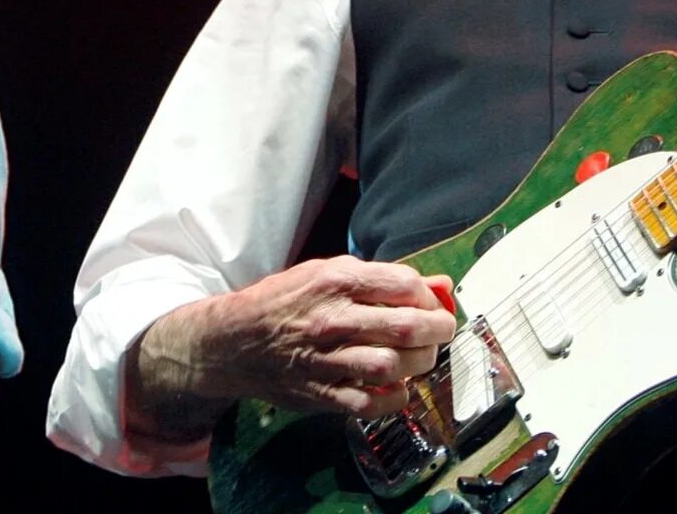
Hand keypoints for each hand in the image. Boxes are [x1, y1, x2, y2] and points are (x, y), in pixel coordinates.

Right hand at [135, 255, 455, 425]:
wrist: (235, 341)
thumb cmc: (284, 303)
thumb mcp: (326, 273)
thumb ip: (380, 279)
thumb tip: (438, 285)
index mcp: (335, 280)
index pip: (404, 284)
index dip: (429, 295)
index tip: (431, 302)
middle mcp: (333, 318)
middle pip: (408, 326)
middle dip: (438, 329)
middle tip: (441, 330)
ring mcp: (327, 359)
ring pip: (393, 365)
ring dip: (420, 363)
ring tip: (421, 357)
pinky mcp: (322, 393)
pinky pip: (372, 403)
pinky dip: (396, 397)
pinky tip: (398, 386)